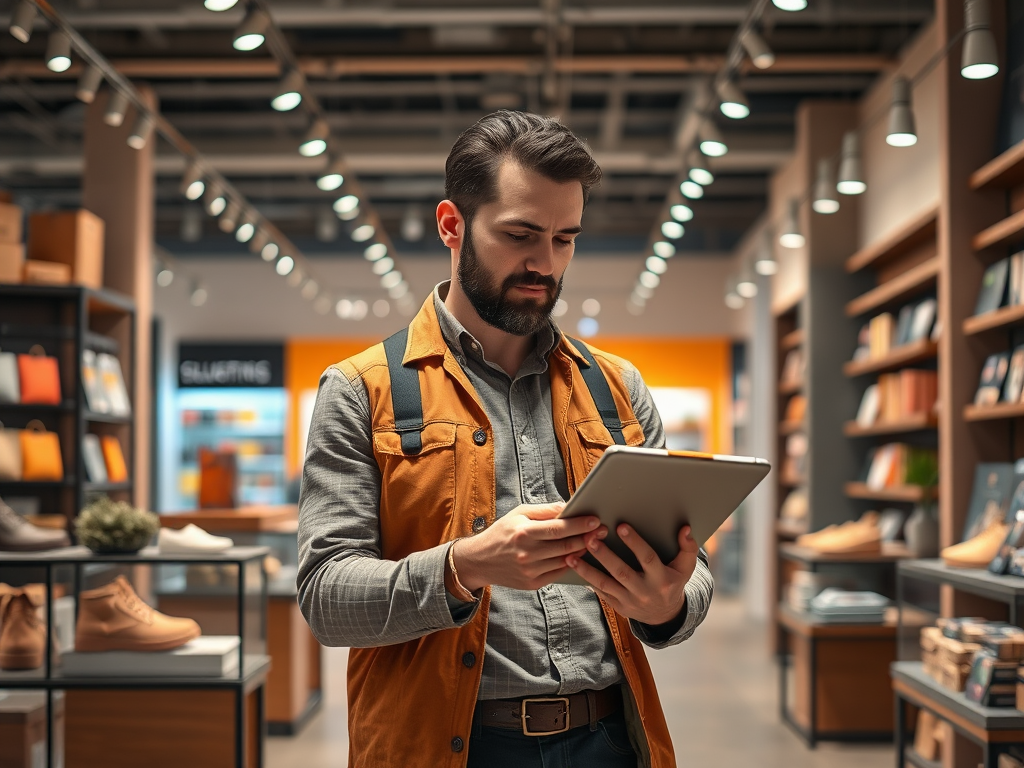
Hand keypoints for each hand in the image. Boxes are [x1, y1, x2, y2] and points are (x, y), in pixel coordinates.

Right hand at [453, 502, 607, 591]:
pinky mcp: (533, 583)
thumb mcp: (519, 514)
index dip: (579, 524)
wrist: (480, 561)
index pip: (558, 528)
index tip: (595, 520)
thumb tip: (568, 506)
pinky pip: (559, 573)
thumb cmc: (502, 533)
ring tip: (595, 541)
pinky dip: (571, 564)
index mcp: (523, 532)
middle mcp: (527, 553)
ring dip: (582, 551)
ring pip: (565, 560)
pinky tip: (580, 555)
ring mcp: (530, 571)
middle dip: (587, 537)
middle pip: (566, 546)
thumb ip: (544, 511)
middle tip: (603, 530)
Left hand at [567, 524, 699, 625]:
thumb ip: (687, 548)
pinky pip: (600, 592)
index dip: (634, 542)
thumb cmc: (673, 583)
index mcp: (662, 578)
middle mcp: (645, 591)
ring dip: (587, 570)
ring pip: (606, 584)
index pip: (647, 558)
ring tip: (571, 556)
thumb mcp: (685, 568)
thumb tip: (685, 529)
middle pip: (622, 572)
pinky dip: (587, 580)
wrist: (665, 616)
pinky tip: (574, 567)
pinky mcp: (618, 606)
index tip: (621, 526)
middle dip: (605, 555)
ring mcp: (630, 600)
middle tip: (589, 539)